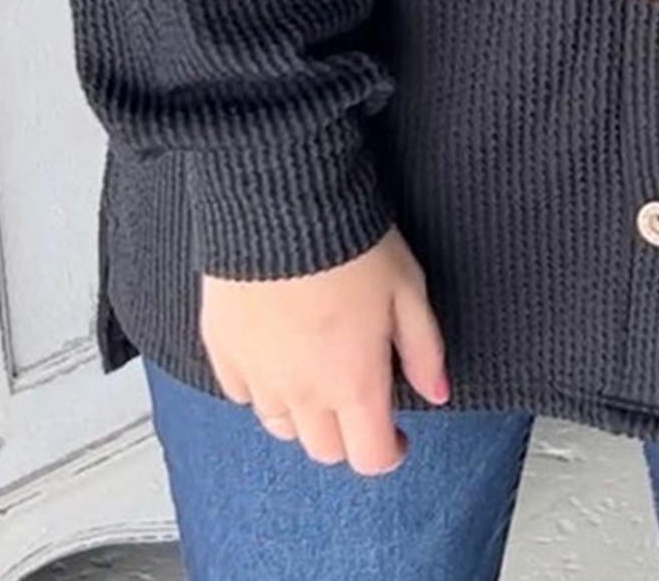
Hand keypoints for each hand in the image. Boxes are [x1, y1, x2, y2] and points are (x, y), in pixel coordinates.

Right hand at [200, 226, 447, 475]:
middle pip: (323, 449)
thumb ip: (424, 349)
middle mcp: (301, 392)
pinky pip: (242, 393)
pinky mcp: (222, 350)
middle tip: (359, 398)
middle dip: (347, 434)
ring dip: (304, 414)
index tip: (396, 435)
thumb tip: (437, 392)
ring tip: (319, 373)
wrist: (282, 201)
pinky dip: (261, 387)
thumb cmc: (352, 240)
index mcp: (353, 383)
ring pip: (280, 426)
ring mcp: (256, 375)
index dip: (389, 452)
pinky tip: (277, 355)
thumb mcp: (409, 289)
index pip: (369, 458)